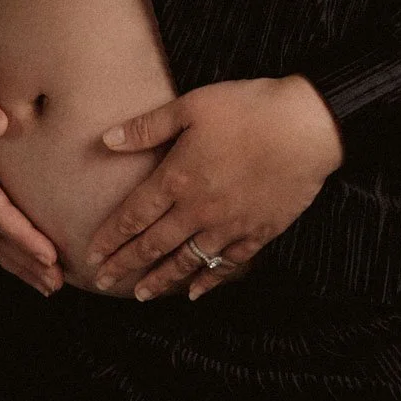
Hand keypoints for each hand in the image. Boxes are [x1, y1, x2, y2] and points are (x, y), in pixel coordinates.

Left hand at [84, 76, 343, 301]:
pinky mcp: (259, 231)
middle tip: (103, 282)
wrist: (308, 126)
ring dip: (160, 279)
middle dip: (125, 265)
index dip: (110, 238)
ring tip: (140, 295)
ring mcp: (229, 224)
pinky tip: (195, 291)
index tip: (91, 255)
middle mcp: (199, 209)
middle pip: (153, 245)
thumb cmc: (251, 109)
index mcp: (178, 178)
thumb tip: (106, 140)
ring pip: (186, 261)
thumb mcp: (193, 105)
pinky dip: (208, 280)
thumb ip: (148, 127)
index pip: (133, 216)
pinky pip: (227, 264)